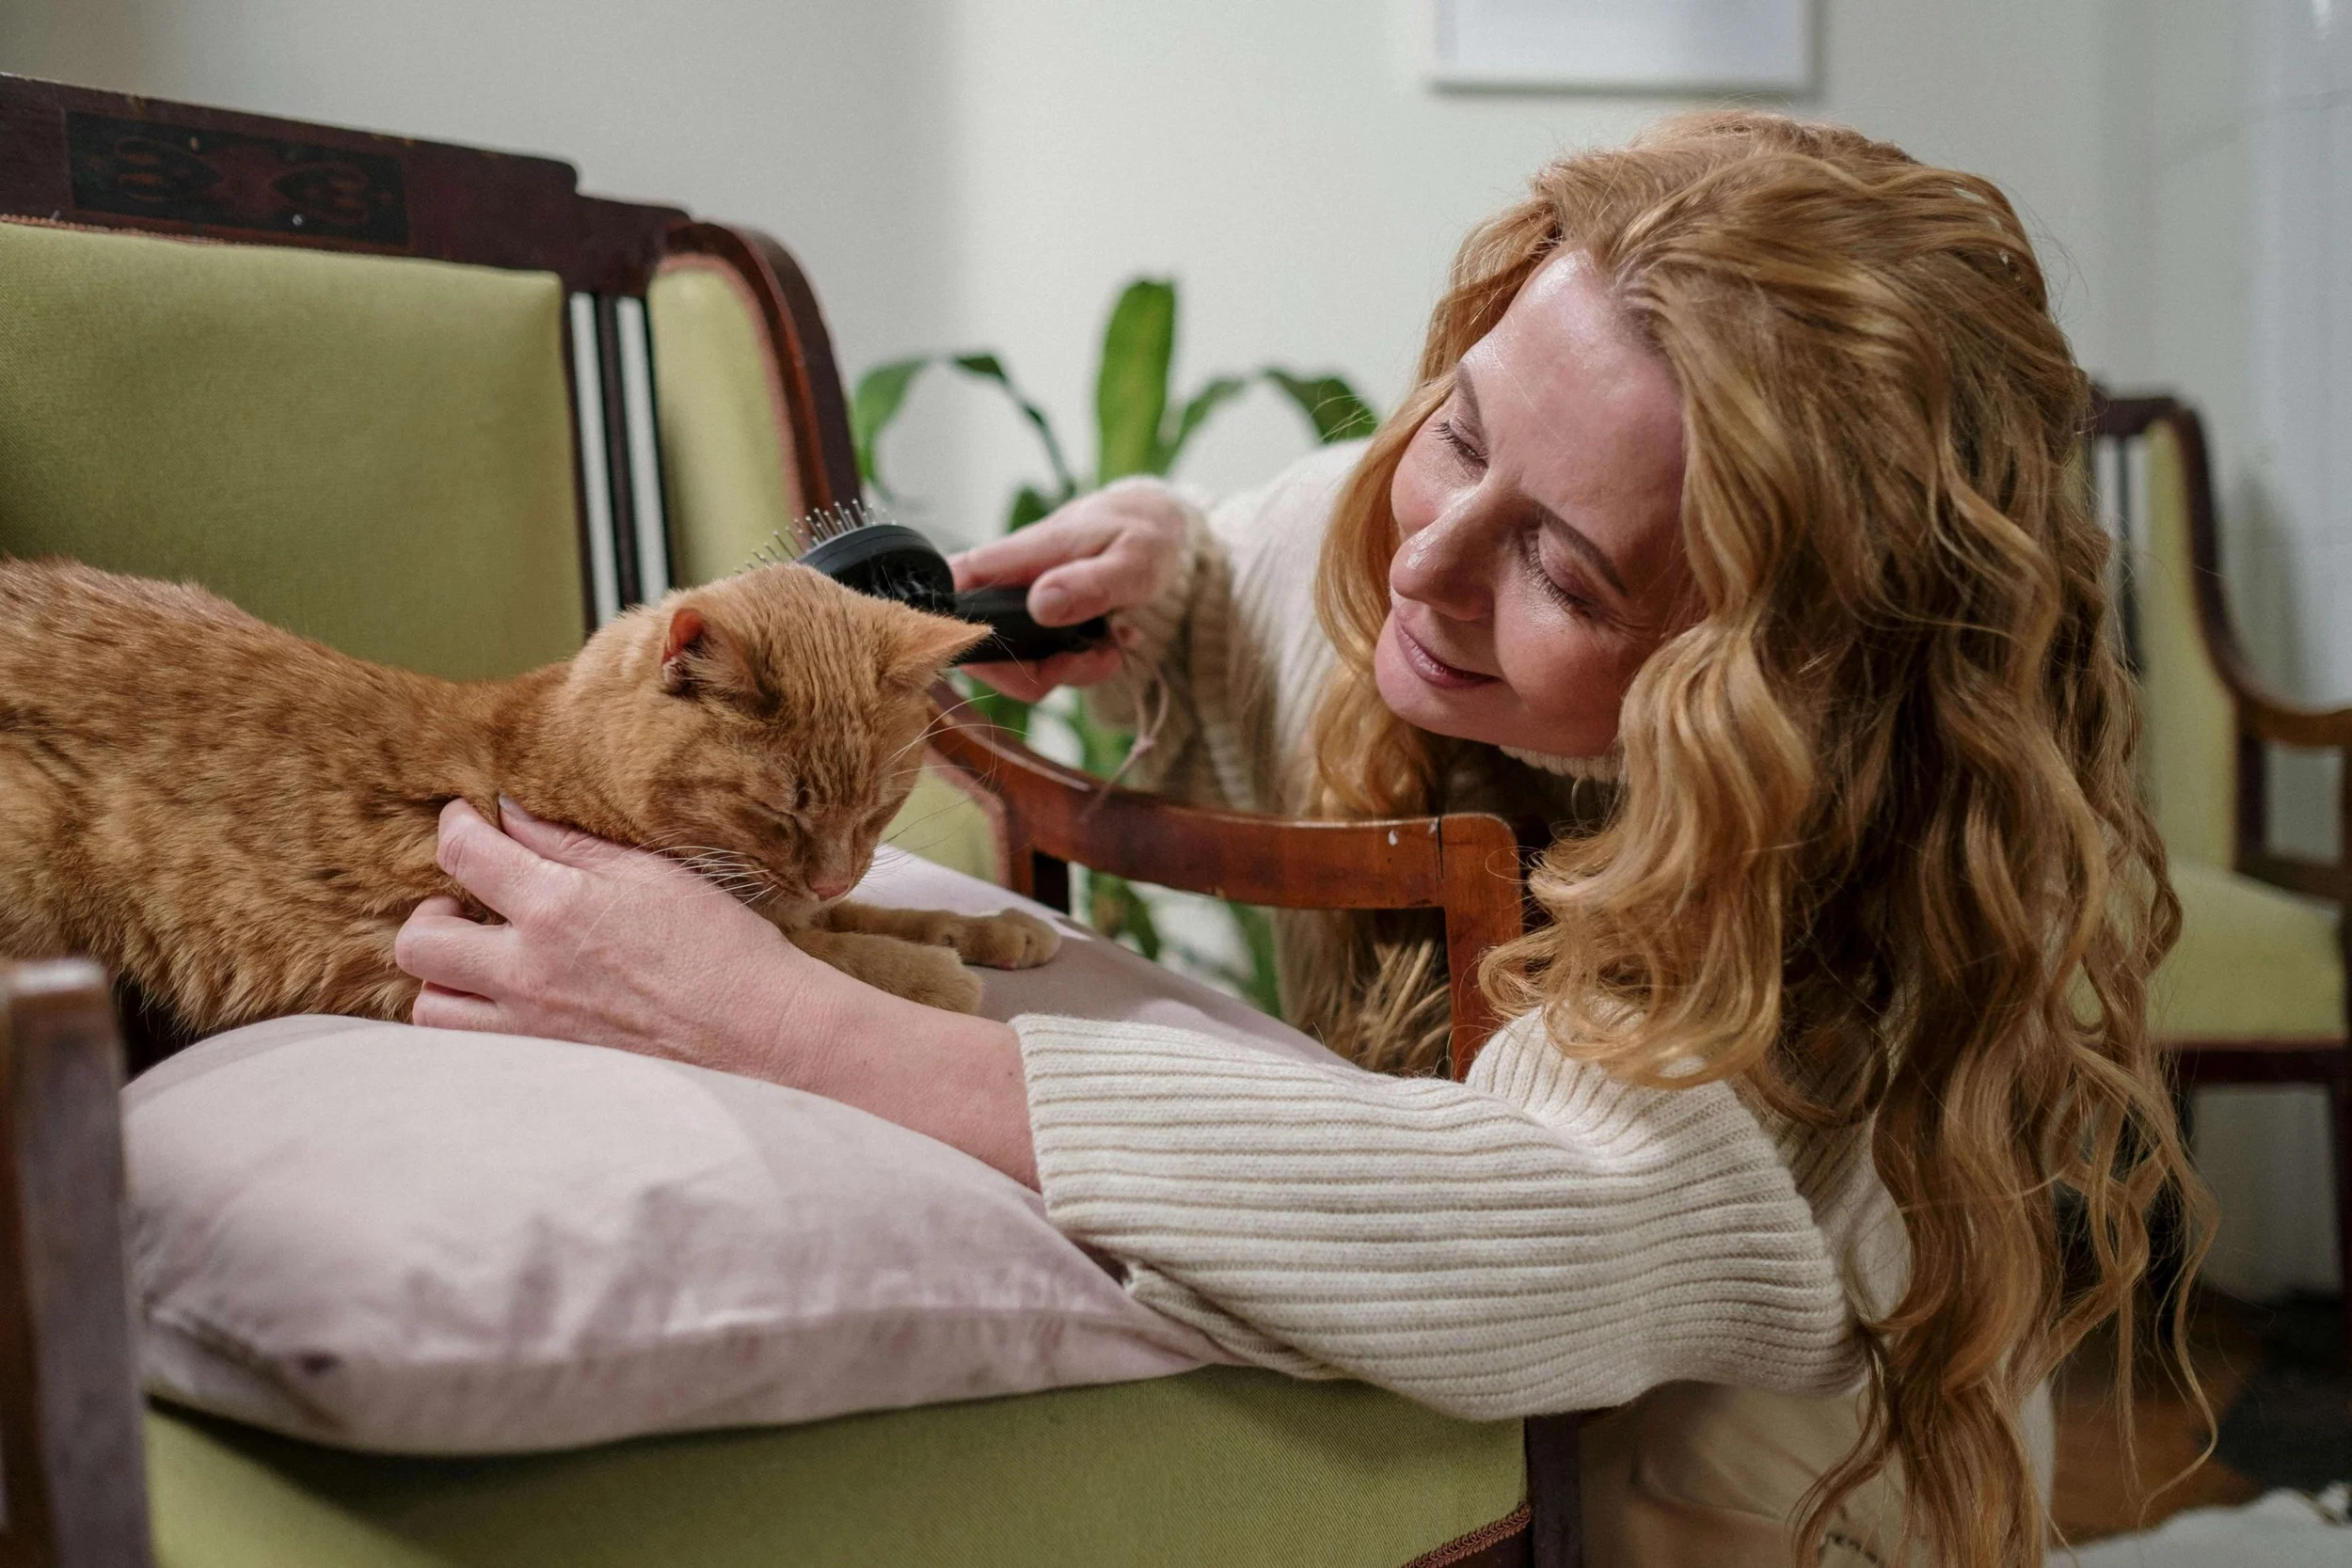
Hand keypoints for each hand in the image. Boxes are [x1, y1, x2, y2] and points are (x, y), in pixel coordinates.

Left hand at [394, 798, 837, 1080]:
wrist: (754, 1024)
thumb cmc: (715, 941)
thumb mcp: (646, 871)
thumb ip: (567, 843)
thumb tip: (510, 812)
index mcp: (555, 908)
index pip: (462, 854)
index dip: (455, 825)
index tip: (469, 819)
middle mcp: (528, 970)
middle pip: (420, 939)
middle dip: (431, 907)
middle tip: (471, 898)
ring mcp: (530, 1023)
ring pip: (430, 1003)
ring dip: (443, 970)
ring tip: (482, 951)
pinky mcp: (545, 1055)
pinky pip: (467, 1040)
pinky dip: (468, 1012)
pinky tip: (506, 991)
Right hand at [947, 477, 1187, 700]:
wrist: (1159, 526)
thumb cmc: (1142, 532)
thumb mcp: (1131, 559)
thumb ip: (1088, 583)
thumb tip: (1042, 605)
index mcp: (1019, 557)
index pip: (955, 587)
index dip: (950, 627)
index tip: (1001, 654)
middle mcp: (1013, 584)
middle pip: (981, 648)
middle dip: (1032, 674)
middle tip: (1082, 659)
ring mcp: (1028, 608)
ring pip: (1019, 665)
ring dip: (1068, 672)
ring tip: (1111, 649)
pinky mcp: (1047, 625)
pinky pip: (1049, 663)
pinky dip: (1083, 665)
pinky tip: (1114, 642)